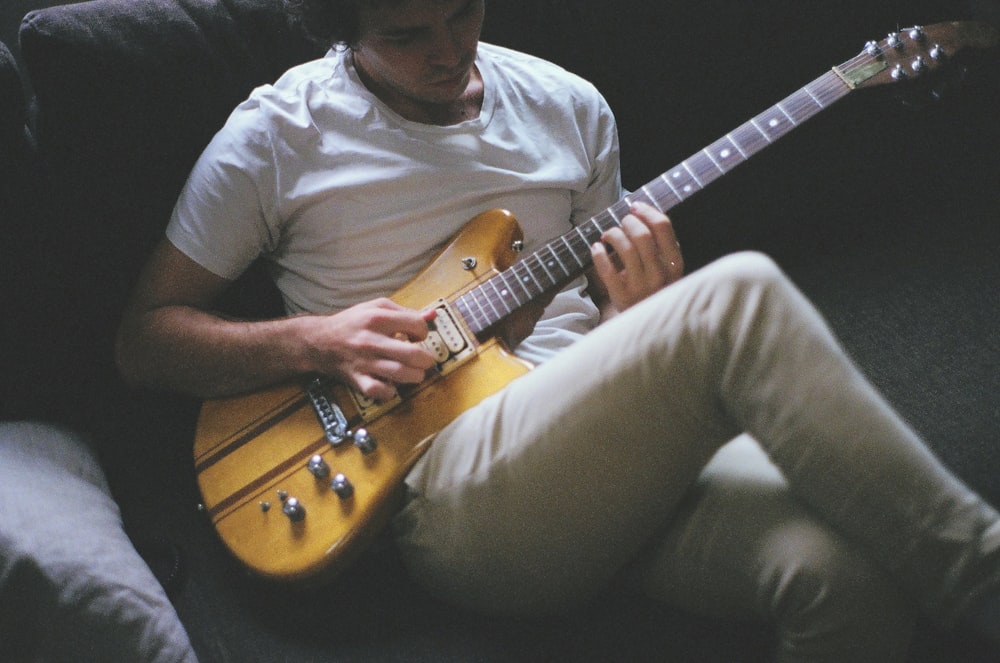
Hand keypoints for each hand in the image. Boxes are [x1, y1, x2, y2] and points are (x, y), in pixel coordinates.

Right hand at [299, 298, 436, 401]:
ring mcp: (364, 362)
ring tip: (413, 372)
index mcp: (378, 317)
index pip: (416, 325)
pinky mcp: (357, 379)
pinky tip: (391, 384)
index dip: (423, 332)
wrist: (318, 340)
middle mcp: (371, 340)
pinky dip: (391, 392)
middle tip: (423, 360)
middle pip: (413, 354)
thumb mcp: (377, 308)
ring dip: (415, 376)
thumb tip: (433, 316)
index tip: (417, 337)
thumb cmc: (352, 323)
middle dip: (426, 360)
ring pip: (401, 375)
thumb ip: (405, 312)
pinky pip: (380, 391)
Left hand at [590, 201, 683, 312]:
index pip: (663, 227)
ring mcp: (641, 286)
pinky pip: (606, 268)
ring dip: (612, 234)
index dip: (646, 211)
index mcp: (675, 263)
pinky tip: (597, 247)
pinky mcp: (622, 296)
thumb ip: (660, 243)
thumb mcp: (666, 267)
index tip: (634, 206)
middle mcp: (661, 274)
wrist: (646, 323)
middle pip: (642, 234)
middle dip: (627, 222)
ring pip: (624, 248)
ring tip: (608, 235)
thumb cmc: (653, 287)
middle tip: (621, 223)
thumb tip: (638, 209)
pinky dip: (598, 253)